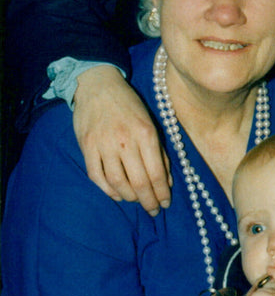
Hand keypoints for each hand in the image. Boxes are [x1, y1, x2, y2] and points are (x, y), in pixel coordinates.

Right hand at [73, 65, 170, 215]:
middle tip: (153, 210)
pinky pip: (96, 176)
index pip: (156, 173)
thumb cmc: (129, 105)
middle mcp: (125, 140)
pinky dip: (108, 190)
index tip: (166, 203)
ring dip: (129, 197)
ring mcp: (103, 144)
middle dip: (148, 200)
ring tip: (137, 201)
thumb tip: (167, 181)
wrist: (98, 86)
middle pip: (138, 181)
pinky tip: (118, 195)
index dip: (162, 193)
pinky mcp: (87, 146)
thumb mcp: (150, 122)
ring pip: (117, 182)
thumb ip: (160, 151)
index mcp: (146, 133)